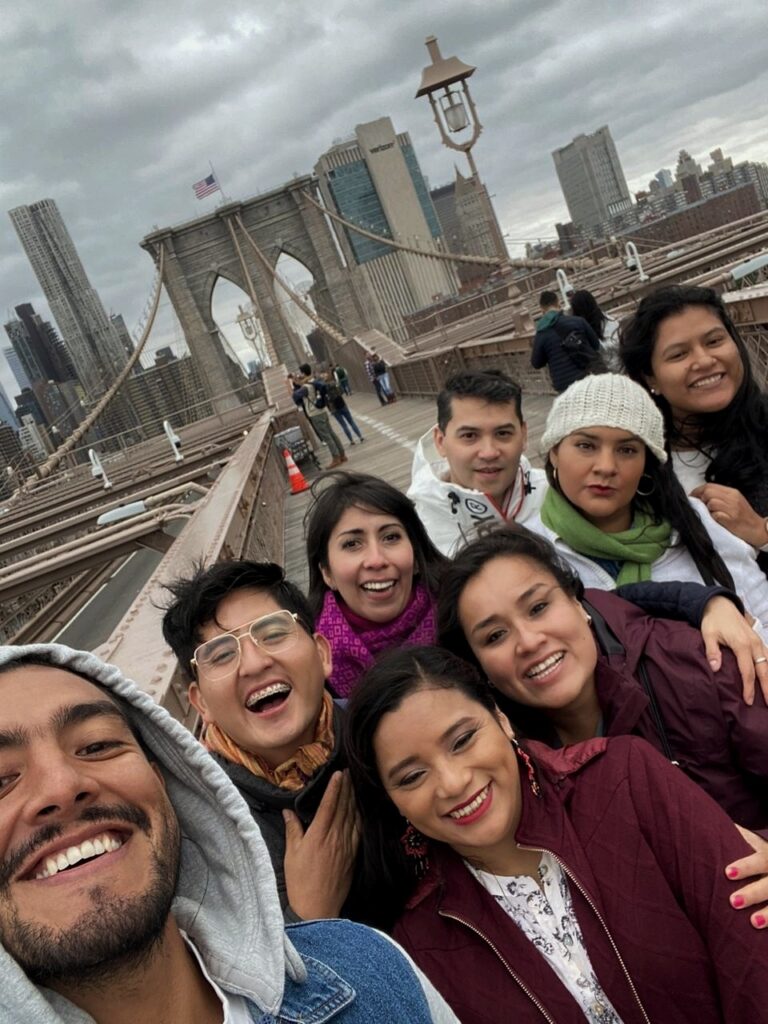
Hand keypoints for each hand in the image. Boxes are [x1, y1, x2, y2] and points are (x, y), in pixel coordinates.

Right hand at [283, 770, 359, 919]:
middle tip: (349, 772)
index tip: (338, 773)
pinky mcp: (353, 856)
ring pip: (353, 816)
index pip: (329, 805)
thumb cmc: (300, 882)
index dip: (335, 788)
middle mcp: (335, 838)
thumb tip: (288, 811)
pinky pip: (359, 831)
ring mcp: (346, 846)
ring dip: (354, 799)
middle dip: (347, 788)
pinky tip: (361, 809)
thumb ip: (293, 829)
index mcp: (318, 835)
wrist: (317, 909)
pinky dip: (360, 817)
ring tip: (355, 784)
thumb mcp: (291, 854)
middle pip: (344, 807)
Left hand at [692, 483, 766, 547]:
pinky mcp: (731, 520)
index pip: (709, 486)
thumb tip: (701, 496)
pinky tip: (717, 521)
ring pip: (711, 503)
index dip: (697, 491)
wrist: (758, 530)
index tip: (692, 498)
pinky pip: (716, 515)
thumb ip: (720, 497)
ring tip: (712, 515)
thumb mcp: (734, 502)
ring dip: (707, 510)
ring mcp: (732, 509)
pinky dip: (713, 518)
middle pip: (708, 492)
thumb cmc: (744, 517)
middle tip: (701, 508)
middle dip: (701, 500)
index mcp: (732, 492)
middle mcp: (732, 498)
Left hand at [700, 596, 767, 704]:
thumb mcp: (708, 634)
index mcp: (742, 645)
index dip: (749, 688)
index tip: (748, 701)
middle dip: (767, 688)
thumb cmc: (713, 620)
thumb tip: (715, 669)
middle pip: (764, 670)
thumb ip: (712, 652)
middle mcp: (754, 644)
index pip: (748, 672)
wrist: (720, 604)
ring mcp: (758, 642)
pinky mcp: (758, 640)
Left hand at [725, 826, 767, 928]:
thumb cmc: (760, 854)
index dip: (745, 867)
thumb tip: (701, 820)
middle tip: (732, 901)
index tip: (727, 872)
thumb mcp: (753, 842)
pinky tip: (763, 936)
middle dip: (753, 893)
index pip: (759, 860)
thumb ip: (733, 834)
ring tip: (753, 922)